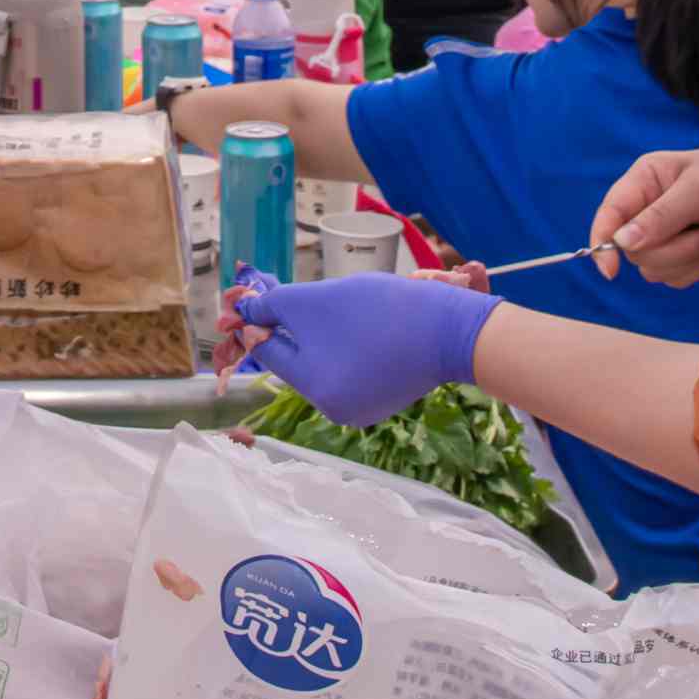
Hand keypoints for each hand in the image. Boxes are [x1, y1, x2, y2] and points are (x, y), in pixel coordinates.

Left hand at [219, 270, 497, 426]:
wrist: (452, 328)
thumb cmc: (378, 312)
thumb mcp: (315, 301)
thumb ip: (275, 306)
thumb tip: (246, 312)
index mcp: (317, 391)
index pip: (271, 352)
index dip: (256, 320)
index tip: (248, 297)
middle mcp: (338, 408)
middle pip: (298, 358)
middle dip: (291, 324)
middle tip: (282, 291)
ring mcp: (366, 403)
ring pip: (326, 359)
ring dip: (320, 331)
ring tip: (332, 301)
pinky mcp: (389, 392)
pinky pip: (354, 363)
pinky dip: (348, 341)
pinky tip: (360, 318)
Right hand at [589, 146, 698, 285]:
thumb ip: (660, 217)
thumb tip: (620, 242)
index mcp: (645, 182)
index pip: (609, 215)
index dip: (602, 241)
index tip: (609, 269)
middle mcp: (649, 211)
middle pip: (632, 250)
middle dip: (670, 248)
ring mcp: (668, 238)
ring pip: (653, 268)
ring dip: (688, 257)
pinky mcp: (688, 260)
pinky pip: (675, 279)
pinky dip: (698, 268)